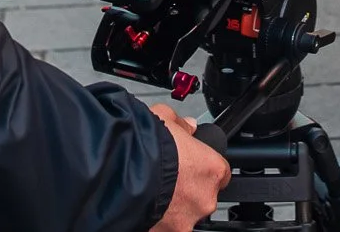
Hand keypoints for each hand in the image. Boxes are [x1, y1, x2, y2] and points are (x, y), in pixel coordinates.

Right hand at [148, 105, 229, 231]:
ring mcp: (186, 221)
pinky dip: (158, 220)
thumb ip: (182, 125)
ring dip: (173, 207)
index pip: (220, 173)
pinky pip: (166, 226)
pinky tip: (144, 205)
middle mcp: (205, 198)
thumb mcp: (165, 118)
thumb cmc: (145, 145)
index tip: (189, 166)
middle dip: (187, 190)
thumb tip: (189, 126)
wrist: (119, 171)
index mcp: (212, 170)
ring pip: (184, 215)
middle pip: (202, 196)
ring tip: (152, 193)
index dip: (202, 168)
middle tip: (167, 179)